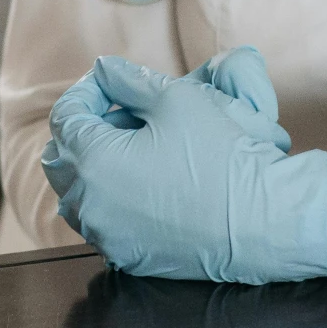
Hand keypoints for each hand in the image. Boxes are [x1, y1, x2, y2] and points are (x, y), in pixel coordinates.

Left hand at [42, 48, 326, 283]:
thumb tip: (104, 70)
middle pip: (62, 158)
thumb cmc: (222, 156)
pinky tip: (144, 181)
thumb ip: (130, 80)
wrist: (264, 222)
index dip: (86, 92)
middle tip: (119, 112)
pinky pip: (102, 222)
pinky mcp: (129, 257)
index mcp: (93, 162)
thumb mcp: (176, 99)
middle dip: (83, 128)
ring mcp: (107, 236)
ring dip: (92, 165)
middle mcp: (89, 205)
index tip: (109, 82)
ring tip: (130, 146)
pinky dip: (110, 198)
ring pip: (77, 195)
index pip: (65, 116)